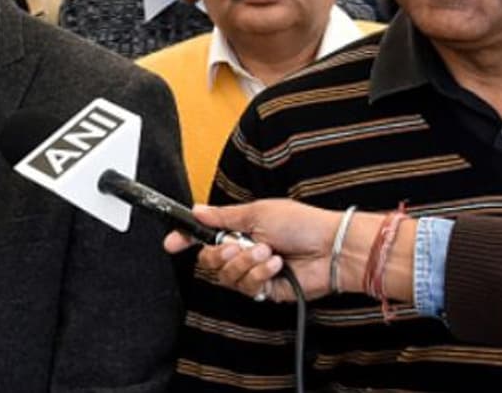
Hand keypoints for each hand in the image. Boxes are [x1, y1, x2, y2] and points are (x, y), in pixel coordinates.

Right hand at [162, 199, 342, 302]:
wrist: (330, 249)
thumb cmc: (302, 224)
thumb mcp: (257, 212)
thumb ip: (223, 216)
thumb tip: (198, 210)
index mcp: (239, 229)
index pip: (204, 236)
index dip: (185, 240)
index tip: (171, 243)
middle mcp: (243, 251)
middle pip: (209, 261)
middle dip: (221, 254)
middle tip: (237, 245)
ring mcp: (253, 271)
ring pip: (226, 276)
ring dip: (246, 262)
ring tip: (267, 252)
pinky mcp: (265, 290)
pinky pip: (246, 287)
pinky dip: (259, 274)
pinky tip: (275, 266)